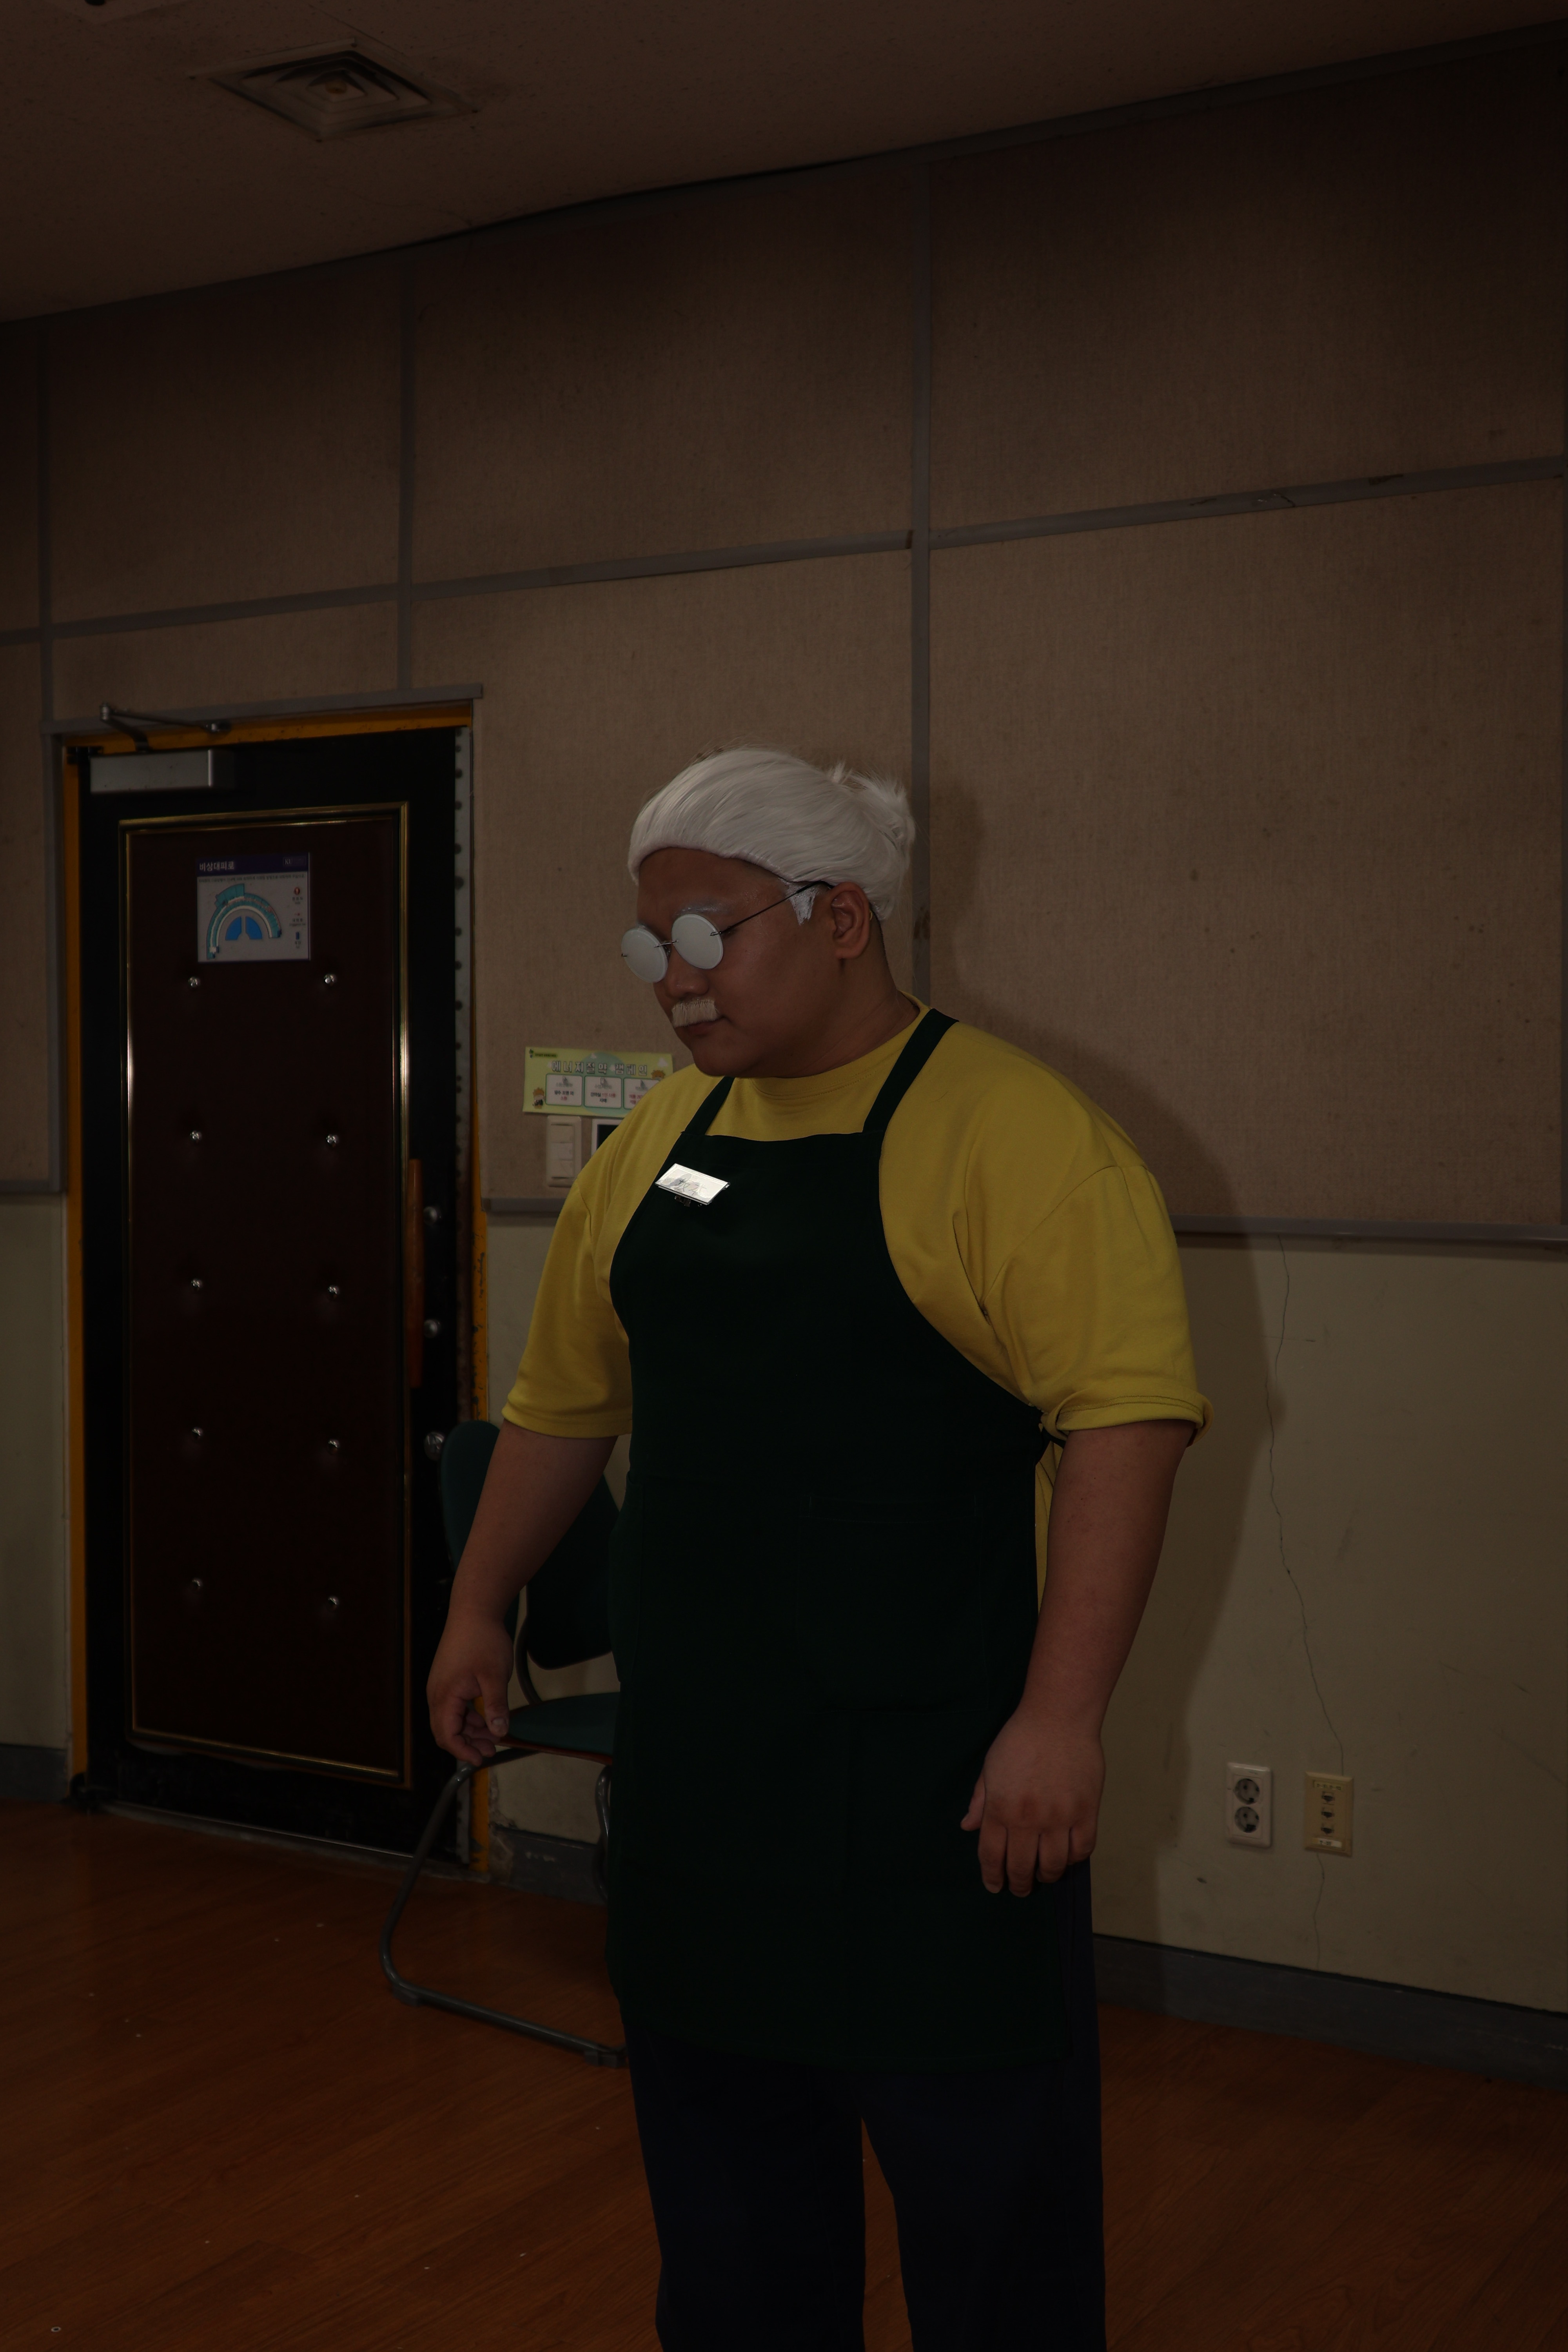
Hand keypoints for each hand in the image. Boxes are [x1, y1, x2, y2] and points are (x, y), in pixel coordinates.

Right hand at [427, 1611, 516, 1764]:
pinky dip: (469, 1716)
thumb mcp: (494, 1676)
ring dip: (470, 1730)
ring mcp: (441, 1686)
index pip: (447, 1734)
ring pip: (451, 1719)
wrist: (474, 1610)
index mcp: (444, 1695)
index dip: (463, 1751)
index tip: (480, 1759)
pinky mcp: (448, 1679)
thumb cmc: (482, 1639)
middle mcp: (437, 1693)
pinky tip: (487, 1717)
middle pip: (446, 1730)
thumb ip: (496, 1706)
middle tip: (491, 1750)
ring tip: (494, 1735)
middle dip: (467, 1743)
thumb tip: (499, 1731)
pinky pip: (455, 1706)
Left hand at [961, 1712, 1104, 1893]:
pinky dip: (1073, 1859)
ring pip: (1053, 1865)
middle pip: (1021, 1867)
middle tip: (1020, 1888)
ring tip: (1043, 1876)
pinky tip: (1066, 1857)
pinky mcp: (1086, 1812)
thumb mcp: (990, 1767)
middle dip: (1018, 1884)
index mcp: (1000, 1807)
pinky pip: (1081, 1849)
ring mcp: (1059, 1817)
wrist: (1058, 1717)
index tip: (994, 1886)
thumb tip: (967, 1827)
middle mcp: (1028, 1818)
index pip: (992, 1855)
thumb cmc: (1020, 1738)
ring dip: (1046, 1876)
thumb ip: (980, 1800)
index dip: (992, 1876)